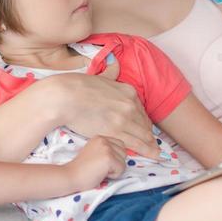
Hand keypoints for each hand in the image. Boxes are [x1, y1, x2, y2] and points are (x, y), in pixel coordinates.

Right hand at [43, 66, 159, 158]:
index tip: (146, 129)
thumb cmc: (77, 86)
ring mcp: (124, 119)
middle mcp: (130, 105)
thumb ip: (110, 73)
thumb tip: (115, 65)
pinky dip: (147, 151)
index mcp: (128, 91)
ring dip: (151, 145)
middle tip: (153, 144)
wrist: (65, 97)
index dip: (144, 122)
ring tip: (156, 153)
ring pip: (144, 135)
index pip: (141, 110)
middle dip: (149, 135)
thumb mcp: (100, 76)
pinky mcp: (116, 132)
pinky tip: (154, 155)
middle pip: (145, 123)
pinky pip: (137, 144)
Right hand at [66, 135, 126, 190]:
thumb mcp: (94, 153)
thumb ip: (106, 150)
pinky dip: (113, 176)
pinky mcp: (108, 158)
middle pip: (124, 153)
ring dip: (114, 170)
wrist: (70, 176)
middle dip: (115, 163)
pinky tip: (100, 174)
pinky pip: (121, 169)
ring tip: (100, 170)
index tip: (100, 162)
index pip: (120, 145)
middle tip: (99, 167)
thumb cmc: (82, 169)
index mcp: (100, 138)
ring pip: (123, 162)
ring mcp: (106, 148)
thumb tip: (123, 154)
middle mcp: (104, 140)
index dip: (114, 157)